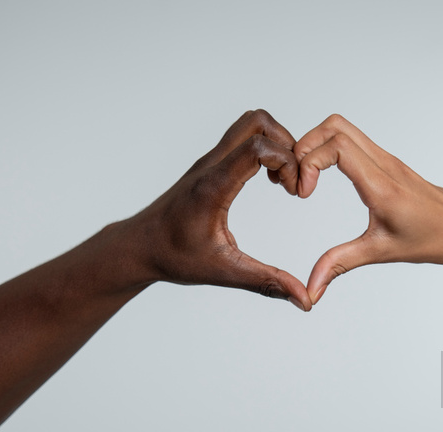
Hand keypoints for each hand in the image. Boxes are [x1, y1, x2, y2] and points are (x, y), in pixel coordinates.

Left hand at [125, 109, 311, 310]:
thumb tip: (304, 300)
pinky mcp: (209, 165)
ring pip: (249, 124)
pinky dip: (263, 149)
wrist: (138, 247)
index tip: (296, 192)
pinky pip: (242, 139)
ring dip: (275, 143)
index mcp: (214, 186)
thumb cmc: (173, 256)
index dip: (288, 162)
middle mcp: (211, 165)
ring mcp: (209, 161)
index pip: (259, 147)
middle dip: (287, 144)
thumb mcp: (223, 271)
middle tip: (294, 179)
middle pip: (257, 122)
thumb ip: (266, 282)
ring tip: (282, 179)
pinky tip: (266, 181)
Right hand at [295, 114, 442, 303]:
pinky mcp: (386, 161)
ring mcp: (386, 158)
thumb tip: (311, 289)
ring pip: (342, 128)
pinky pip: (352, 140)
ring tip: (307, 178)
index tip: (304, 192)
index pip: (337, 146)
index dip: (310, 162)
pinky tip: (323, 177)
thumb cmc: (432, 239)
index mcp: (381, 185)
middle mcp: (383, 164)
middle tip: (298, 179)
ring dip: (315, 146)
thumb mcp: (380, 252)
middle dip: (305, 147)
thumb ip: (339, 264)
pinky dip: (328, 150)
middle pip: (334, 126)